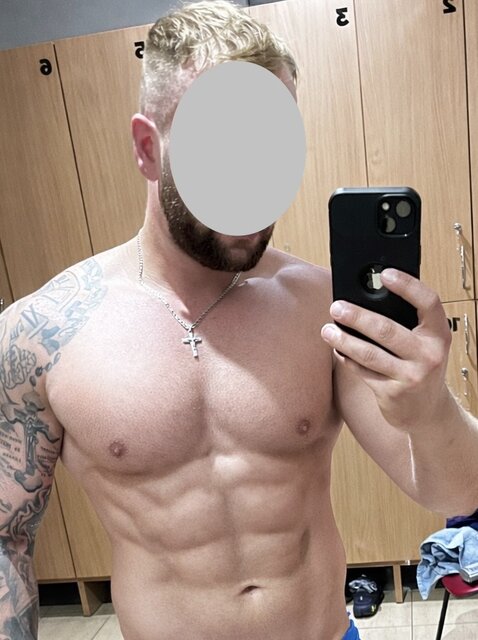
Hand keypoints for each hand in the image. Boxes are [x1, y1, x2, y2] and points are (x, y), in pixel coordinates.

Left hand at [321, 269, 451, 430]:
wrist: (428, 411)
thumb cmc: (420, 366)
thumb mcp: (423, 344)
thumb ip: (406, 324)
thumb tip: (364, 299)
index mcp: (439, 334)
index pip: (428, 302)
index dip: (408, 286)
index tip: (385, 274)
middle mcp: (430, 355)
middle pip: (386, 329)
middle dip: (356, 317)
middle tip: (336, 307)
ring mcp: (412, 376)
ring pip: (369, 353)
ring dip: (343, 340)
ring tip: (327, 329)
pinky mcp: (393, 394)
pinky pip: (363, 371)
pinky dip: (347, 359)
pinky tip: (337, 350)